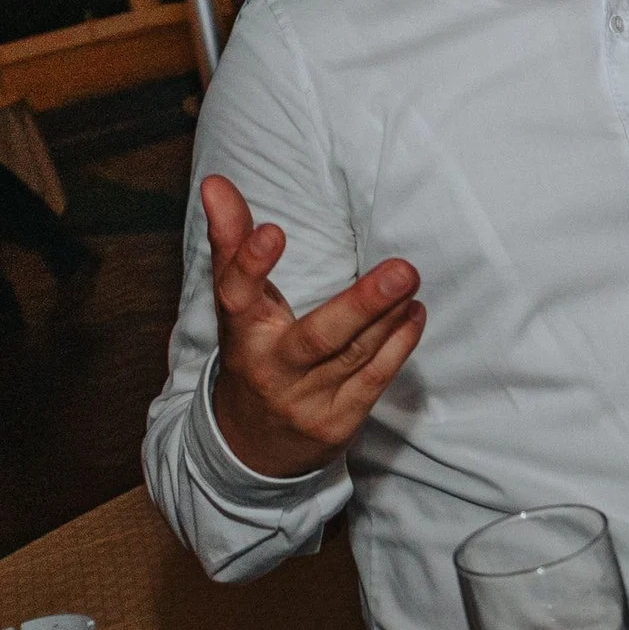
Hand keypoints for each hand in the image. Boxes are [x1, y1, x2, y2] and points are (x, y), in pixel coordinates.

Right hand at [202, 174, 424, 479]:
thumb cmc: (252, 354)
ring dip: (389, 317)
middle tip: (403, 270)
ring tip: (410, 280)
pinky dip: (399, 346)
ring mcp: (306, 401)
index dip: (252, 264)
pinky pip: (374, 380)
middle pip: (319, 338)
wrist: (251, 447)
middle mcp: (272, 370)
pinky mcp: (337, 423)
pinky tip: (414, 314)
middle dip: (363, 305)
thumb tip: (214, 182)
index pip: (238, 296)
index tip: (273, 232)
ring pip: (354, 356)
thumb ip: (231, 242)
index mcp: (241, 334)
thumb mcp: (236, 304)